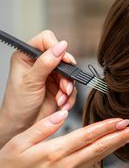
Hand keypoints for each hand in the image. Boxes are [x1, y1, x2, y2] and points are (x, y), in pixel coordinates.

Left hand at [0, 30, 76, 147]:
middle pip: (62, 58)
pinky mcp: (58, 89)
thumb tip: (60, 46)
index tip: (64, 61)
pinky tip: (61, 104)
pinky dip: (69, 97)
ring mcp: (50, 77)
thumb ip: (46, 63)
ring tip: (60, 98)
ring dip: (67, 89)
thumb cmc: (17, 105)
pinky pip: (71, 89)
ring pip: (69, 75)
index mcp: (26, 56)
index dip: (57, 48)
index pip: (46, 40)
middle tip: (64, 86)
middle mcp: (39, 64)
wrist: (22, 126)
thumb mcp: (31, 81)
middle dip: (65, 75)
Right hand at [0, 111, 128, 167]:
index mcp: (54, 153)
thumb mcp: (19, 143)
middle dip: (121, 138)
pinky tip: (109, 149)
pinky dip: (102, 155)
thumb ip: (43, 127)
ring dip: (116, 146)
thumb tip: (61, 114)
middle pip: (99, 149)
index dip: (107, 128)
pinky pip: (89, 164)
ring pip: (97, 157)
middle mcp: (65, 164)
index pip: (87, 137)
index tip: (123, 121)